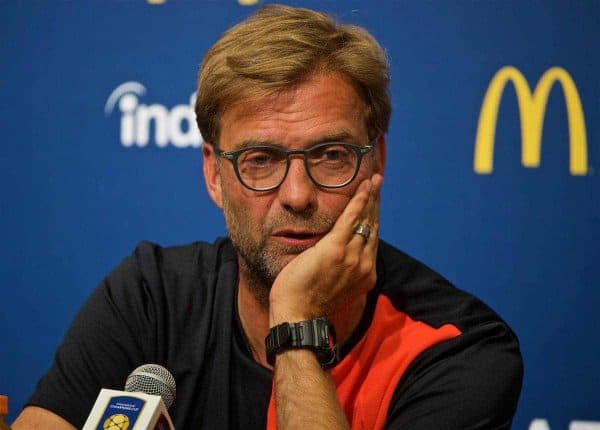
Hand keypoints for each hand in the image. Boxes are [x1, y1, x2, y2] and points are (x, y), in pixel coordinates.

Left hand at [269, 173, 382, 325]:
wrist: (298, 316)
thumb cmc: (307, 303)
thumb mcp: (333, 285)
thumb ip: (341, 269)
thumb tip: (337, 255)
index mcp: (364, 274)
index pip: (371, 238)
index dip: (374, 217)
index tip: (375, 202)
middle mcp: (363, 264)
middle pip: (372, 226)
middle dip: (376, 202)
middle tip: (378, 181)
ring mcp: (352, 256)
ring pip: (365, 219)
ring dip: (370, 197)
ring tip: (373, 180)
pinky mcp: (335, 248)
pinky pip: (351, 218)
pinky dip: (359, 200)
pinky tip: (365, 187)